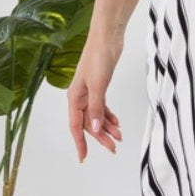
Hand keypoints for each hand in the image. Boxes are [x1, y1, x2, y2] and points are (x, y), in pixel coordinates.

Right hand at [68, 36, 124, 161]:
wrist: (107, 38)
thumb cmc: (98, 57)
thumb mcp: (98, 86)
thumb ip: (96, 109)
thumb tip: (94, 128)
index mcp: (74, 97)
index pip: (75, 126)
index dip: (80, 143)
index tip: (83, 157)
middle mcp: (80, 97)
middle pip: (88, 123)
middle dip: (100, 137)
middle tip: (113, 148)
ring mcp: (90, 92)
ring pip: (96, 116)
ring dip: (107, 127)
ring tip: (119, 137)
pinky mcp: (99, 87)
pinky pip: (102, 107)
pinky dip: (109, 116)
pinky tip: (116, 122)